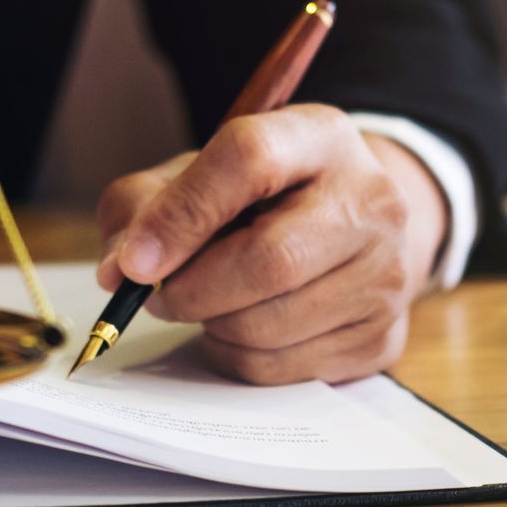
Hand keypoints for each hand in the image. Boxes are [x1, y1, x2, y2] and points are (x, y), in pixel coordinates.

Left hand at [94, 105, 448, 384]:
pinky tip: (240, 327)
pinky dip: (238, 357)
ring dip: (212, 326)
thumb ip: (145, 205)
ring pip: (270, 326)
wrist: (352, 226)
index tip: (135, 261)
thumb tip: (120, 272)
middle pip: (270, 259)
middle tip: (159, 295)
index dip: (183, 213)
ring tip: (206, 303)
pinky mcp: (382, 335)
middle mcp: (371, 201)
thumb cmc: (262, 197)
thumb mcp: (200, 172)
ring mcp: (386, 273)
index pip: (250, 158)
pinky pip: (283, 370)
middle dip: (192, 290)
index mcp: (320, 137)